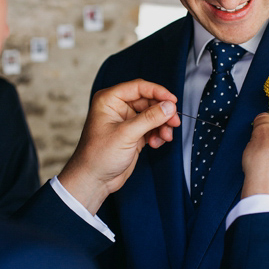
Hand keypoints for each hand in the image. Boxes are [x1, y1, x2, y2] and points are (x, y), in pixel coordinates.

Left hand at [58, 80, 180, 214]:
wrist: (93, 180)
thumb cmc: (98, 156)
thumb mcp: (126, 134)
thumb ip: (149, 118)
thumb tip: (169, 106)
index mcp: (109, 100)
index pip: (139, 87)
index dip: (158, 92)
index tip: (173, 101)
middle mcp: (118, 108)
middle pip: (149, 101)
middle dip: (163, 112)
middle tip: (174, 122)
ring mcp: (127, 121)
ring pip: (153, 115)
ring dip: (162, 125)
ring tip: (166, 137)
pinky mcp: (134, 134)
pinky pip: (152, 128)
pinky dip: (158, 134)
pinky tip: (156, 143)